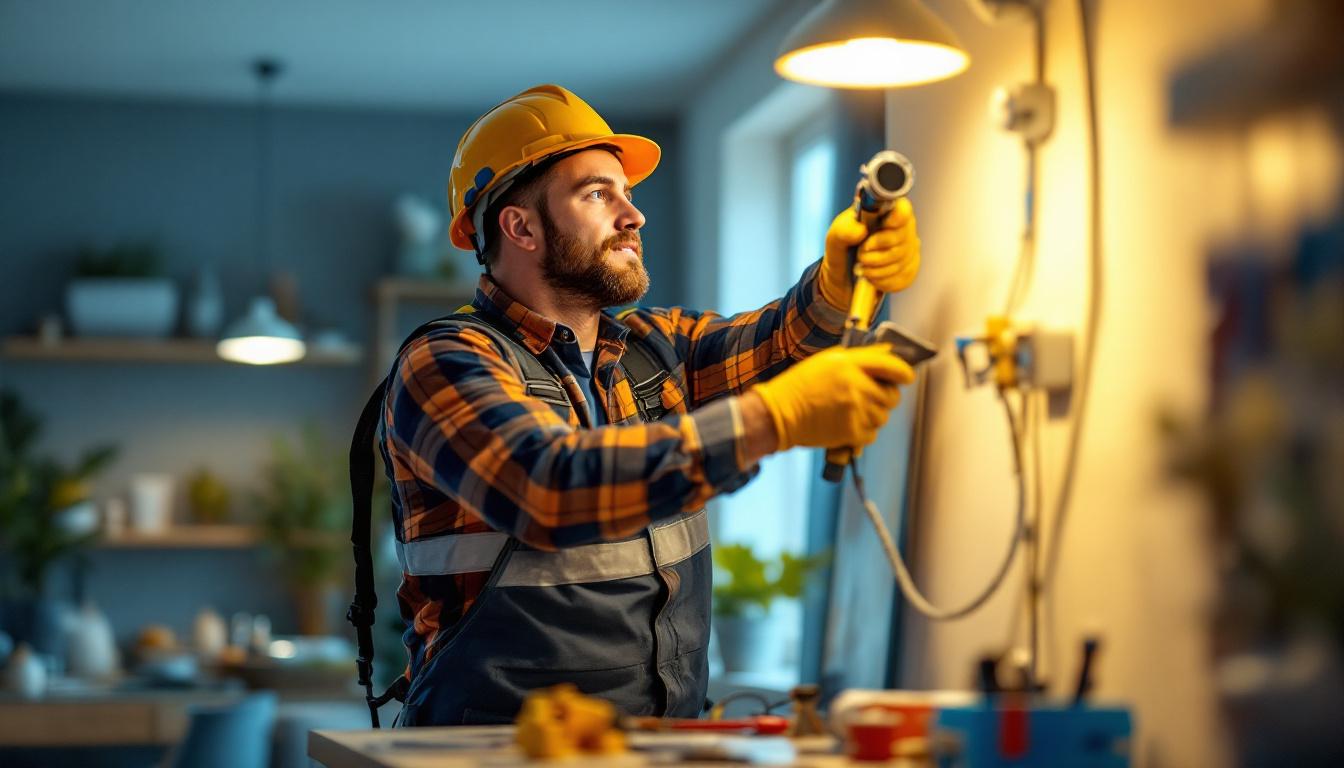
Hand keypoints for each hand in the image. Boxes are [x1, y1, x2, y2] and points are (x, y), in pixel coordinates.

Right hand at [750, 345, 914, 451]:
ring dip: (874, 415)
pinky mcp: (851, 432)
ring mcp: (855, 411)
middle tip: (872, 396)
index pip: (891, 366)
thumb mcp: (827, 360)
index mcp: (850, 364)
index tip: (906, 377)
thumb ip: (859, 356)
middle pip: (892, 395)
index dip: (904, 372)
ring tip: (853, 411)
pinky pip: (872, 434)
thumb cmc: (800, 385)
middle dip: (886, 396)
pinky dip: (864, 432)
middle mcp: (856, 386)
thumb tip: (887, 353)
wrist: (779, 414)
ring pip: (883, 416)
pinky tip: (848, 424)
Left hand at [819, 197, 920, 309]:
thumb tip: (860, 231)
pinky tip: (871, 276)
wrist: (844, 275)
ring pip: (901, 261)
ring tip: (862, 267)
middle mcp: (903, 227)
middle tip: (860, 256)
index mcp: (886, 211)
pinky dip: (882, 280)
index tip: (884, 226)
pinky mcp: (910, 268)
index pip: (902, 209)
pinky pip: (903, 277)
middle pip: (902, 239)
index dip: (897, 218)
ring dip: (876, 269)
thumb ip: (843, 231)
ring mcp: (910, 248)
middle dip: (876, 252)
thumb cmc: (844, 248)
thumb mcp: (835, 237)